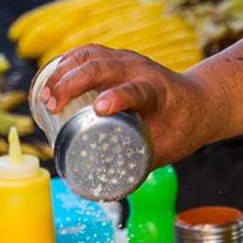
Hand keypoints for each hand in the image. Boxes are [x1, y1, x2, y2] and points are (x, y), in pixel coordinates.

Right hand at [42, 44, 218, 165]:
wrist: (197, 102)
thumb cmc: (180, 130)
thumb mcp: (167, 150)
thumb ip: (138, 165)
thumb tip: (104, 189)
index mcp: (158, 92)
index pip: (137, 90)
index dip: (118, 96)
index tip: (99, 108)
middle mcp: (142, 70)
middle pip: (103, 67)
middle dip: (73, 82)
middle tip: (51, 105)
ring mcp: (127, 59)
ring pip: (91, 56)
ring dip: (63, 71)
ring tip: (44, 95)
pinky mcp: (116, 58)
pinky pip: (87, 53)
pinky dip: (64, 63)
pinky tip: (48, 79)